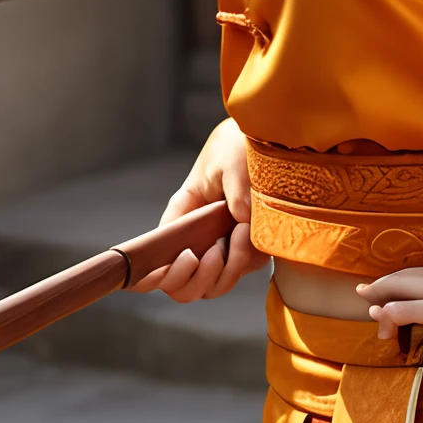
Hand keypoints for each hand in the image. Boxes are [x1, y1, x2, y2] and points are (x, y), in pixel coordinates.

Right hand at [130, 117, 267, 303]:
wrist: (266, 136)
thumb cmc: (237, 146)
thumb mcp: (232, 165)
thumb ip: (236, 197)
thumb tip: (242, 227)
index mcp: (182, 212)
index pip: (157, 253)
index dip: (162, 271)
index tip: (189, 257)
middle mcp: (195, 236)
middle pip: (180, 284)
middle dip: (198, 279)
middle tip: (217, 252)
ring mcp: (219, 246)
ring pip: (209, 286)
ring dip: (225, 273)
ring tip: (240, 234)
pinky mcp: (243, 250)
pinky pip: (239, 273)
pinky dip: (246, 264)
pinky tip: (253, 235)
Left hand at [357, 255, 422, 357]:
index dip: (415, 284)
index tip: (402, 291)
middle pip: (416, 275)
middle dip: (389, 282)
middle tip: (367, 290)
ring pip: (410, 287)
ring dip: (385, 296)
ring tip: (367, 303)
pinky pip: (417, 309)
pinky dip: (395, 311)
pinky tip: (381, 315)